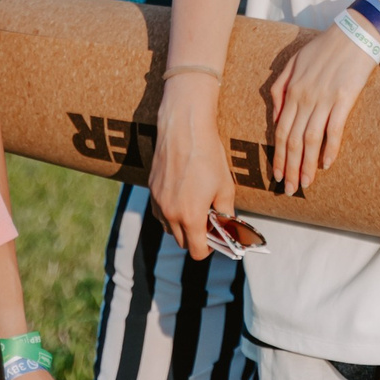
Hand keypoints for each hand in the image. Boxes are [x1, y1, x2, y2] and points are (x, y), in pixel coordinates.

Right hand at [147, 75, 235, 260]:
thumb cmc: (208, 156)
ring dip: (182, 225)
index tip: (215, 237)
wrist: (184, 128)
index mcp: (190, 216)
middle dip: (196, 236)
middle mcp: (170, 213)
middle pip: (182, 241)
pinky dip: (171, 211)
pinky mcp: (151, 189)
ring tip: (195, 206)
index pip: (196, 251)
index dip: (209, 248)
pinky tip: (183, 195)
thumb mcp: (225, 187)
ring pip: (169, 227)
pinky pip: (160, 212)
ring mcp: (158, 202)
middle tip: (209, 221)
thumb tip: (228, 227)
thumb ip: (226, 213)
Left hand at [267, 20, 377, 196]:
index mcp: (292, 90)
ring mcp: (324, 100)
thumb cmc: (325, 46)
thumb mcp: (294, 61)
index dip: (277, 155)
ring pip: (309, 140)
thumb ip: (280, 86)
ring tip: (304, 184)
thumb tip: (275, 114)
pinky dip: (329, 150)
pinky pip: (333, 130)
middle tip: (288, 190)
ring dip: (306, 165)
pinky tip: (326, 165)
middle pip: (292, 140)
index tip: (276, 174)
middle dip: (288, 168)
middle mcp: (304, 98)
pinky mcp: (343, 100)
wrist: (355, 33)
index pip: (280, 130)